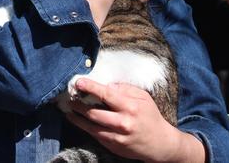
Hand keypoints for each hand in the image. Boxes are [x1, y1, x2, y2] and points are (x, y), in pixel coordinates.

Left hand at [65, 78, 205, 162]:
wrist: (160, 144)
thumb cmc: (150, 116)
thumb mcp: (143, 98)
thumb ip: (125, 89)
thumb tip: (107, 84)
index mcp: (130, 107)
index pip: (106, 95)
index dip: (91, 87)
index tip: (78, 82)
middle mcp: (122, 123)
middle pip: (94, 113)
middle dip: (78, 104)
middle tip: (69, 97)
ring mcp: (116, 137)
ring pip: (90, 126)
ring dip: (77, 118)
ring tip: (68, 110)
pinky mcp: (113, 146)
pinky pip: (95, 135)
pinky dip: (85, 127)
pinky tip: (79, 121)